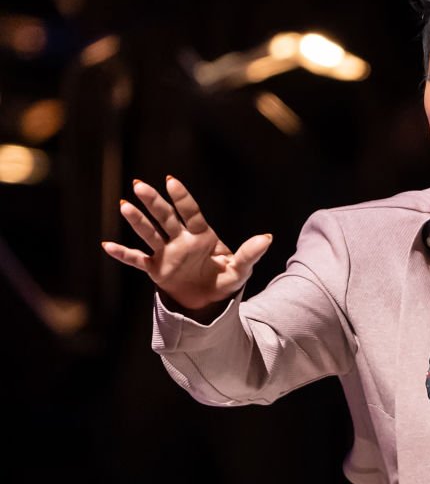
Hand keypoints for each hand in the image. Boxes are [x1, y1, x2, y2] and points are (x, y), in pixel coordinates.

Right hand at [100, 176, 271, 312]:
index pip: (190, 213)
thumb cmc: (225, 281)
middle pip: (165, 218)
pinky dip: (123, 253)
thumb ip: (250, 254)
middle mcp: (181, 241)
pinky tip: (107, 244)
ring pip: (149, 234)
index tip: (170, 181)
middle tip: (139, 185)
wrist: (209, 303)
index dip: (181, 198)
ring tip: (124, 205)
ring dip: (137, 221)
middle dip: (153, 202)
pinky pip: (136, 260)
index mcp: (202, 236)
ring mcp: (166, 254)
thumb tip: (267, 238)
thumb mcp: (240, 269)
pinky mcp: (156, 269)